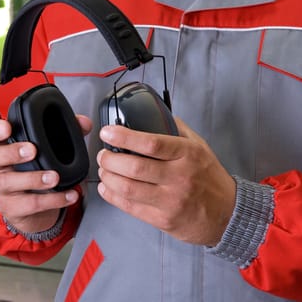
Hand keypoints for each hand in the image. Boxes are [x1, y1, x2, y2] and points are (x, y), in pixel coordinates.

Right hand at [0, 116, 91, 232]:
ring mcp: (1, 189)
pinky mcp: (12, 208)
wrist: (30, 210)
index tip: (7, 127)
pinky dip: (52, 200)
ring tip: (54, 177)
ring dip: (32, 178)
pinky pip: (29, 204)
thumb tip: (84, 123)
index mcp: (2, 149)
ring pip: (8, 182)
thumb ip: (64, 133)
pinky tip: (68, 195)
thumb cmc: (35, 173)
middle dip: (10, 152)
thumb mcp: (46, 152)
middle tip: (32, 150)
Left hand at [96, 118, 235, 245]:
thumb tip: (151, 111)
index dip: (124, 137)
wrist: (228, 214)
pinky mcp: (163, 220)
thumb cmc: (209, 178)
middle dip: (109, 160)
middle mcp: (180, 178)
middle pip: (134, 167)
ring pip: (128, 188)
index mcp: (188, 155)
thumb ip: (175, 129)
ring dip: (108, 178)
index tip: (107, 132)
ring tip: (104, 170)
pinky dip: (111, 196)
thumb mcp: (199, 147)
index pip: (152, 144)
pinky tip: (107, 187)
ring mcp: (171, 201)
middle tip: (103, 155)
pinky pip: (129, 207)